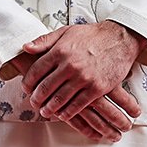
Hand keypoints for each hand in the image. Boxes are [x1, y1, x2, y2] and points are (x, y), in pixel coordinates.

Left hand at [16, 21, 144, 136]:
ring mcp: (83, 78)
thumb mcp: (66, 31)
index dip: (28, 82)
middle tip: (33, 103)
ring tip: (45, 111)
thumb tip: (26, 48)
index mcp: (60, 51)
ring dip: (49, 108)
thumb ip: (45, 40)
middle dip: (36, 99)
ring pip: (59, 99)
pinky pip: (78, 105)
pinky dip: (67, 112)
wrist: (120, 39)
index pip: (36, 71)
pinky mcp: (97, 88)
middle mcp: (69, 65)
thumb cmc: (92, 35)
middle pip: (45, 88)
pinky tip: (62, 114)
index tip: (26, 88)